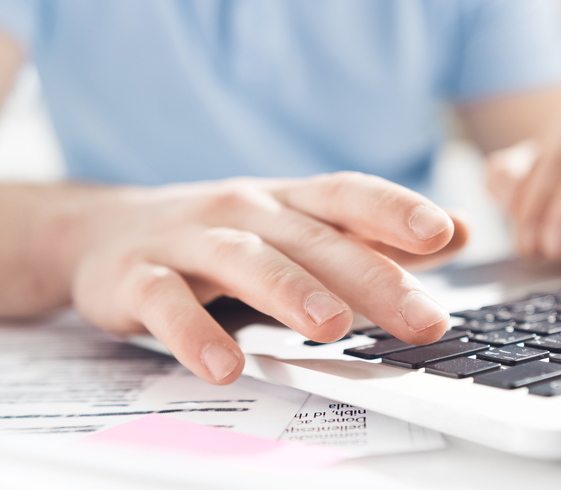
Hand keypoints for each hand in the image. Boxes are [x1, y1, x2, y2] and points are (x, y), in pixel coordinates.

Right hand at [70, 173, 468, 384]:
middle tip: (421, 317)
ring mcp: (188, 240)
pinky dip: (195, 333)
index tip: (444, 233)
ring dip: (290, 290)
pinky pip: (167, 303)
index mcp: (284, 201)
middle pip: (311, 240)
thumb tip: (459, 230)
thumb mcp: (292, 226)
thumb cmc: (217, 234)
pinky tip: (225, 366)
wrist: (102, 230)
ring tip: (332, 326)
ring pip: (244, 260)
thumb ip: (370, 232)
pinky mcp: (138, 278)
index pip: (346, 194)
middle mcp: (242, 210)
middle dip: (369, 277)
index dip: (395, 208)